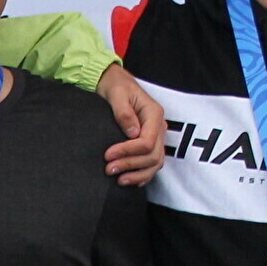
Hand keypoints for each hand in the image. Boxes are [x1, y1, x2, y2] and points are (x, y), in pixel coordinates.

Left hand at [97, 64, 165, 185]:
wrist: (115, 84)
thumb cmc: (115, 87)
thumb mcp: (117, 94)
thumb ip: (124, 113)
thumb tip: (132, 133)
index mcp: (154, 114)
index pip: (146, 141)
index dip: (127, 152)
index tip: (107, 155)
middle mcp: (158, 127)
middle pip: (152, 155)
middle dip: (130, 165)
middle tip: (109, 169)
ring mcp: (156, 136)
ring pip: (155, 163)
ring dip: (137, 174)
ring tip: (118, 180)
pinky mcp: (149, 143)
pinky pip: (152, 164)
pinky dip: (142, 175)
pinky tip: (129, 181)